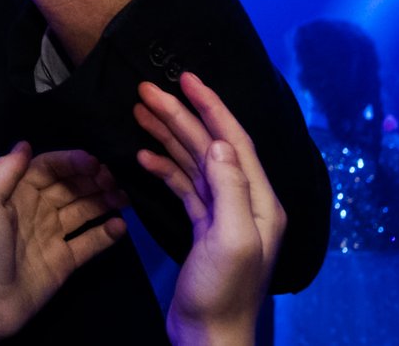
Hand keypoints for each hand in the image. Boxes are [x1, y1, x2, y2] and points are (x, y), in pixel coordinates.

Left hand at [0, 143, 127, 341]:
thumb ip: (4, 170)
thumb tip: (25, 143)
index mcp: (15, 192)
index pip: (48, 168)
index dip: (71, 162)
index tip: (94, 162)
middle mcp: (35, 209)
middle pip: (70, 187)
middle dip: (92, 179)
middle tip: (114, 178)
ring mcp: (51, 235)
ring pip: (83, 211)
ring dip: (104, 201)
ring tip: (124, 197)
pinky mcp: (64, 261)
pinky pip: (90, 242)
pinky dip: (107, 234)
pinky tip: (121, 225)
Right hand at [136, 73, 284, 343]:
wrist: (210, 337)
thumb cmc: (223, 292)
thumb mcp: (231, 240)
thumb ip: (229, 189)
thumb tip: (218, 143)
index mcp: (260, 202)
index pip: (235, 141)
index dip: (212, 106)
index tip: (186, 78)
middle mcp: (245, 202)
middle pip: (210, 146)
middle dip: (180, 115)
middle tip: (144, 90)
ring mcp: (223, 215)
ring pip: (194, 162)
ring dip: (168, 135)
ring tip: (139, 110)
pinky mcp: (203, 228)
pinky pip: (184, 186)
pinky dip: (164, 167)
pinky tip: (142, 156)